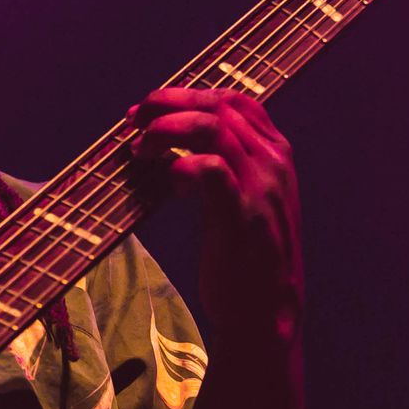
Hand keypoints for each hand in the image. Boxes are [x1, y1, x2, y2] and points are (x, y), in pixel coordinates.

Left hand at [128, 88, 303, 344]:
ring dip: (166, 130)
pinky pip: (210, 168)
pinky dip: (180, 166)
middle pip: (218, 105)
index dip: (186, 95)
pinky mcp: (243, 214)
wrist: (263, 313)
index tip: (148, 109)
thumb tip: (166, 142)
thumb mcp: (239, 199)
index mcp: (275, 153)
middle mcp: (274, 162)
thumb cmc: (243, 257)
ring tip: (140, 150)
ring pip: (211, 128)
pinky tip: (167, 181)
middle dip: (168, 106)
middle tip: (133, 122)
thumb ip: (218, 165)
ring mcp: (262, 187)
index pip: (234, 100)